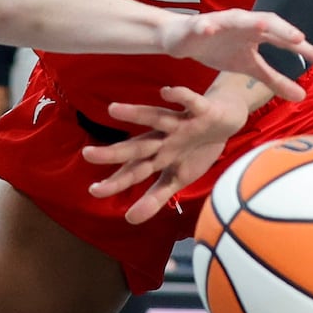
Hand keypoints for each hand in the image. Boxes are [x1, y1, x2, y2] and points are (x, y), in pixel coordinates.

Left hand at [83, 83, 248, 224]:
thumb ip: (155, 198)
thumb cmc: (196, 149)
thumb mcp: (178, 178)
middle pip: (137, 146)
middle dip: (115, 152)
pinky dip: (180, 96)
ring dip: (136, 113)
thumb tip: (129, 220)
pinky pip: (189, 101)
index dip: (116, 181)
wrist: (225, 118)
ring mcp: (181, 123)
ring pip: (156, 118)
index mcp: (158, 156)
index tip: (93, 190)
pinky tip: (166, 91)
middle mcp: (164, 138)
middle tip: (86, 154)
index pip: (133, 171)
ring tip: (112, 109)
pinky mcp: (200, 110)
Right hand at [159, 9, 312, 102]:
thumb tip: (302, 97)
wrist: (183, 39)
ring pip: (237, 19)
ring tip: (262, 26)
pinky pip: (203, 25)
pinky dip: (207, 27)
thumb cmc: (218, 48)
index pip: (283, 38)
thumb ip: (274, 79)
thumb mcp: (248, 66)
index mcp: (256, 33)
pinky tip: (209, 31)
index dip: (301, 48)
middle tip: (299, 39)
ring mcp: (220, 22)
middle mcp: (242, 23)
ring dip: (249, 22)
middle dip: (282, 30)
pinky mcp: (198, 25)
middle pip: (266, 23)